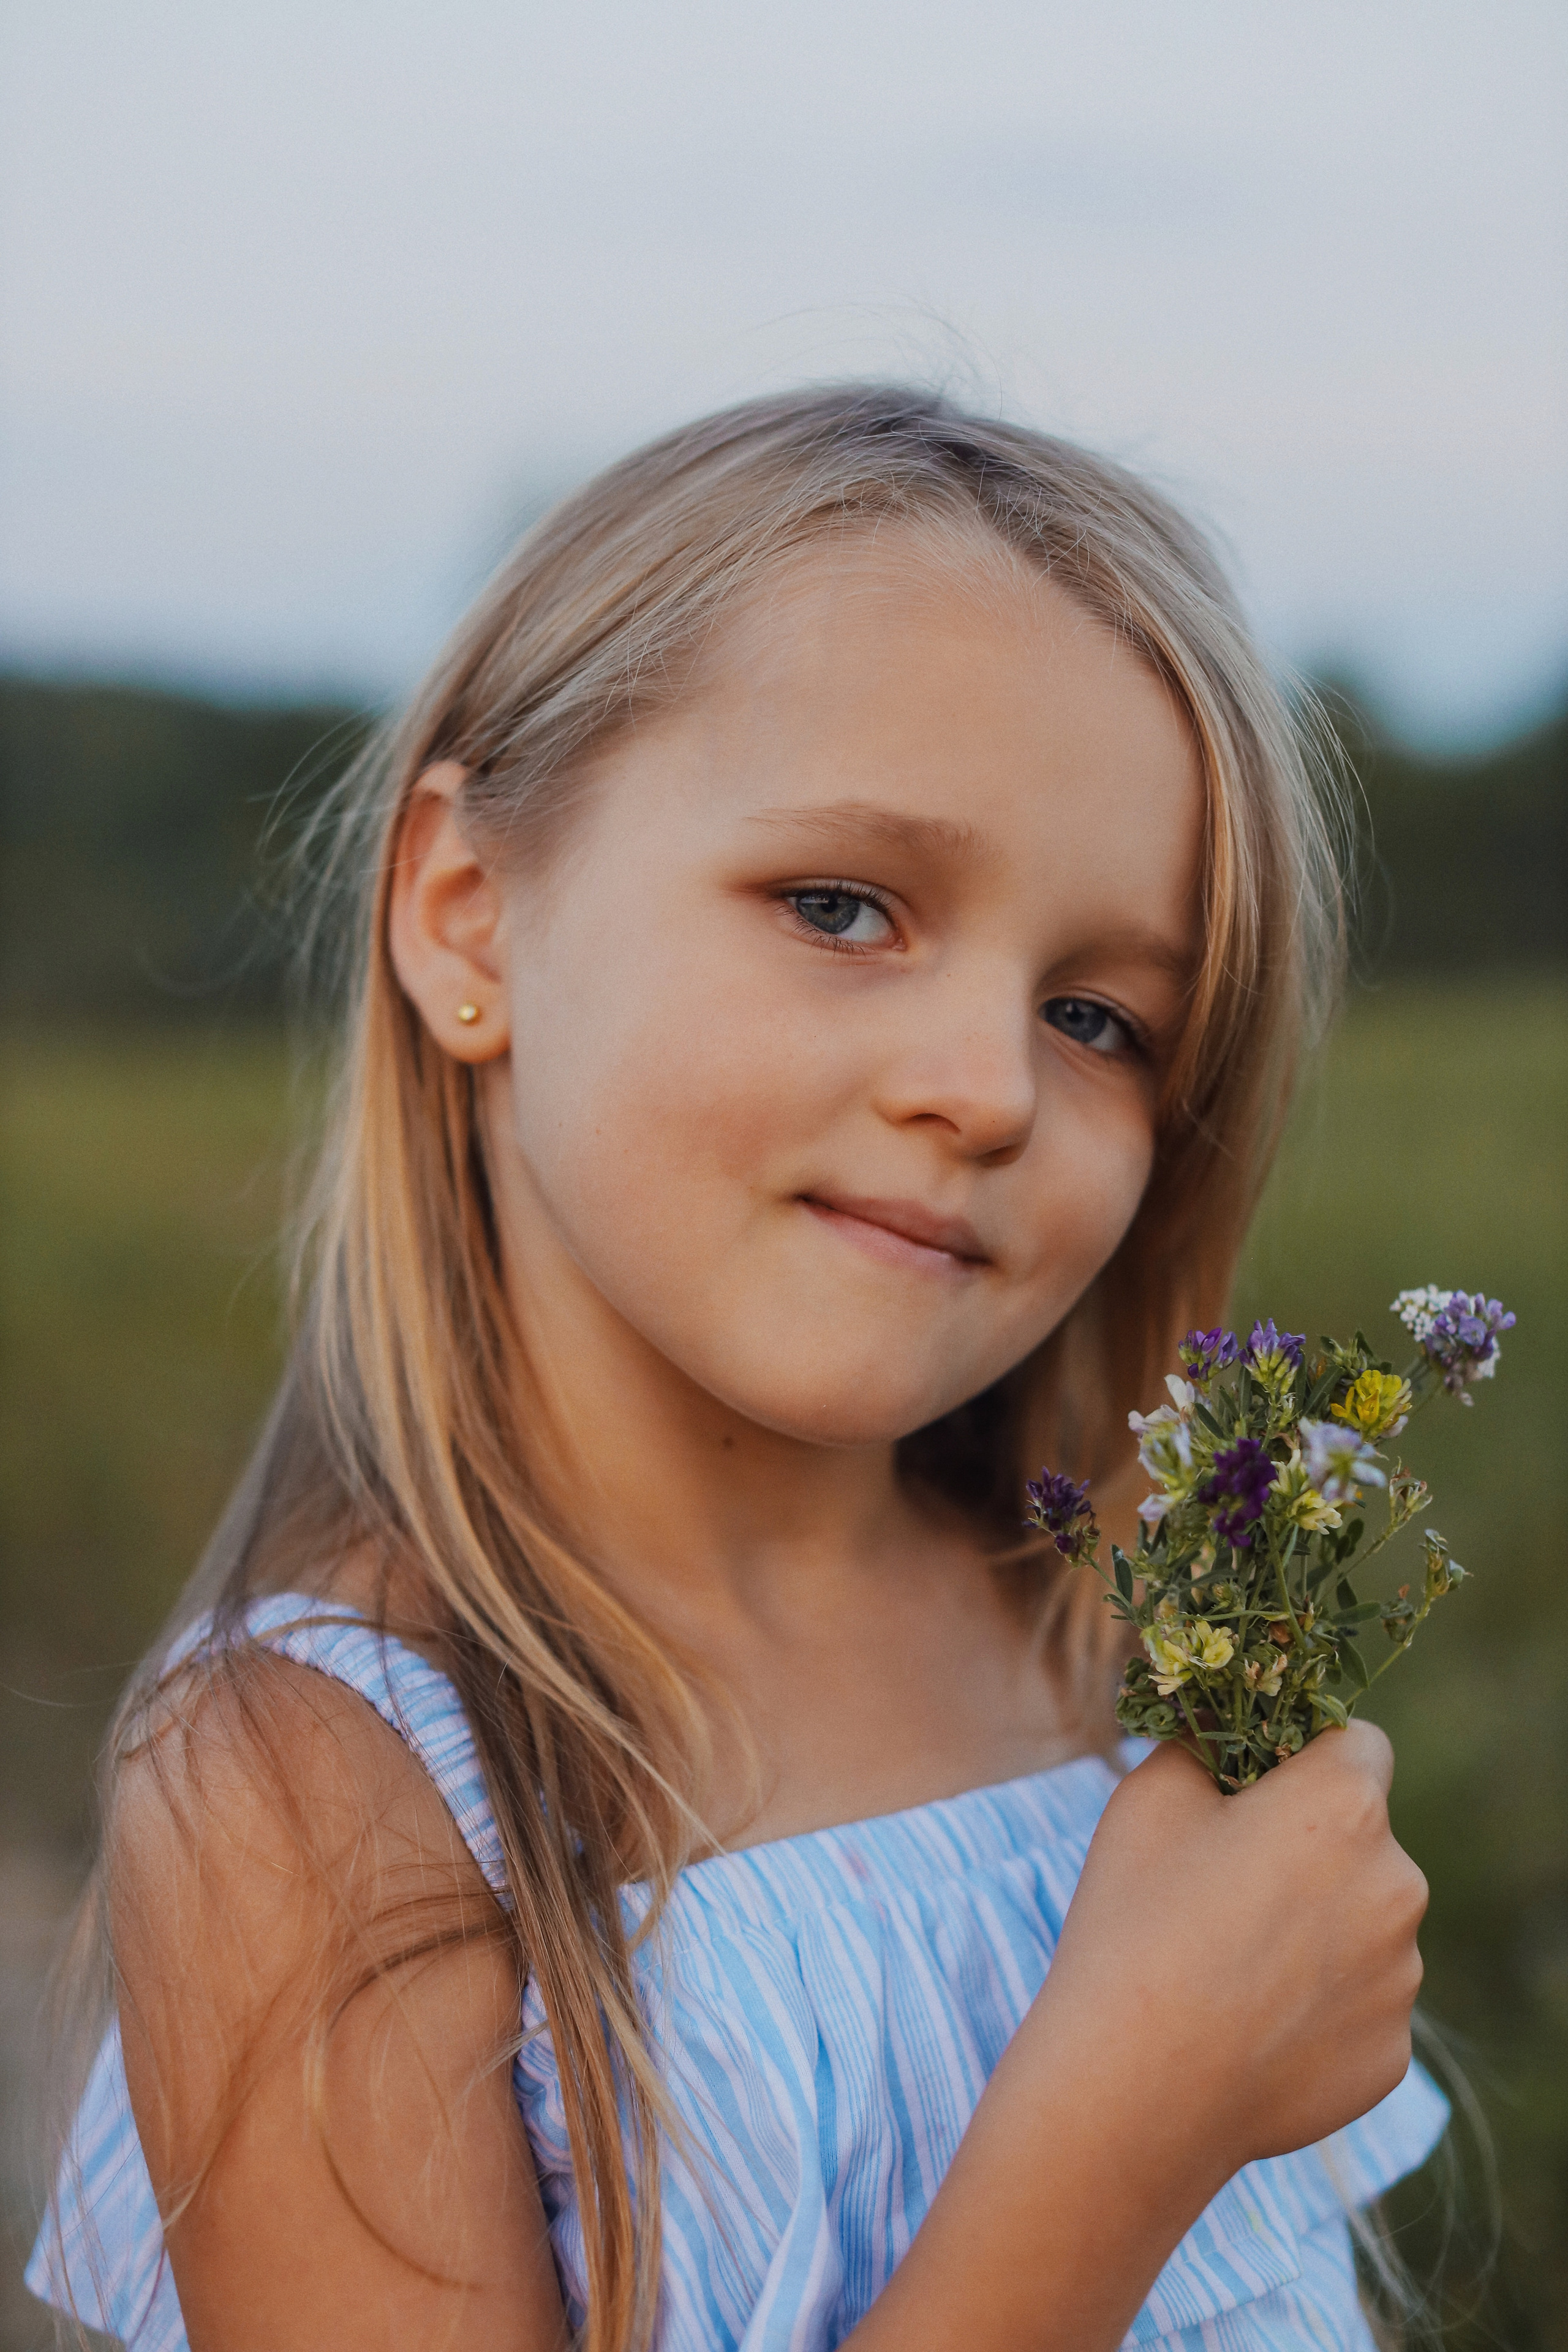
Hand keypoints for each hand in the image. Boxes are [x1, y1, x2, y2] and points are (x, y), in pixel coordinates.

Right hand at [1044, 1721, 1426, 2171]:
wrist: (1134, 2088)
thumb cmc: (1137, 1922)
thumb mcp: (1149, 1795)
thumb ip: (1202, 1744)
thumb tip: (1222, 1734)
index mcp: (1344, 1807)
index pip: (1359, 1742)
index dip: (1306, 1754)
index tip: (1255, 1787)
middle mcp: (1398, 1886)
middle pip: (1365, 1841)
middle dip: (1312, 1848)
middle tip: (1227, 1885)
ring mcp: (1402, 1980)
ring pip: (1365, 1926)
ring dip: (1318, 1929)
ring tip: (1229, 1967)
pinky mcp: (1391, 2055)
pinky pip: (1360, 2005)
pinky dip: (1318, 2006)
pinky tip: (1250, 2026)